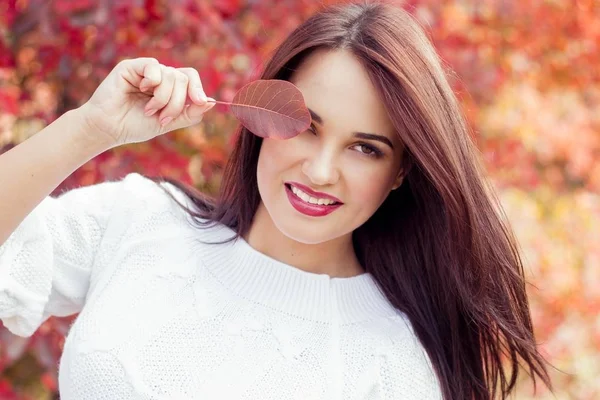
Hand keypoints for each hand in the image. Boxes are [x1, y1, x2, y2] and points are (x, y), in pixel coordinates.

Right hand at [79, 57, 214, 147]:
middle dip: (177, 102)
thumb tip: (211, 102)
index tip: (200, 102)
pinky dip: (152, 82)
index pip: (191, 79)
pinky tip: (141, 91)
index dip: (198, 89)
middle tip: (163, 117)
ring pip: (171, 75)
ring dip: (163, 98)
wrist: (109, 129)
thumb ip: (189, 113)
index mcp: (169, 88)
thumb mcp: (169, 123)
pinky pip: (154, 66)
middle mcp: (159, 77)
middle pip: (184, 79)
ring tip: (148, 110)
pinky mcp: (132, 67)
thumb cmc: (135, 126)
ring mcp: (146, 71)